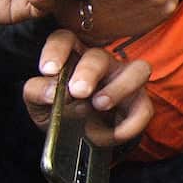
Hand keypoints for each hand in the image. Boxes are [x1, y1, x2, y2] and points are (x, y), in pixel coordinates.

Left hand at [24, 29, 152, 146]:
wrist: (82, 142)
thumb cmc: (61, 114)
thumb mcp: (40, 105)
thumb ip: (37, 93)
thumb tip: (50, 91)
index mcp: (73, 59)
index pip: (65, 41)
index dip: (57, 51)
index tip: (49, 70)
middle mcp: (101, 65)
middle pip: (99, 56)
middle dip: (89, 72)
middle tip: (78, 91)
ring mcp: (125, 80)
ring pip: (138, 69)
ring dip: (120, 87)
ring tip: (101, 105)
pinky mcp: (140, 103)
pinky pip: (144, 108)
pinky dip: (131, 123)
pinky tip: (113, 134)